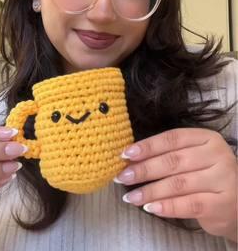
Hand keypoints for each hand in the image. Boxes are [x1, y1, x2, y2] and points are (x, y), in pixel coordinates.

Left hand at [114, 128, 236, 241]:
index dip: (147, 146)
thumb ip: (168, 154)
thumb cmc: (207, 175)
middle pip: (173, 161)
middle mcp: (217, 155)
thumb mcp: (192, 158)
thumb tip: (130, 159)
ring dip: (150, 191)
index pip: (172, 138)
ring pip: (178, 184)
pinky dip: (166, 206)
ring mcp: (223, 179)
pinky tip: (150, 208)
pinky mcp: (223, 204)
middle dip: (144, 169)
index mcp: (207, 138)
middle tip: (122, 177)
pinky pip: (189, 205)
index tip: (125, 154)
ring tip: (130, 196)